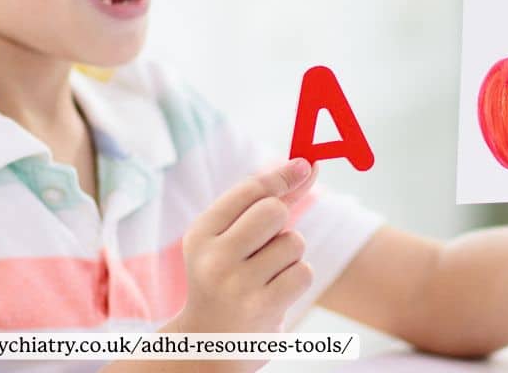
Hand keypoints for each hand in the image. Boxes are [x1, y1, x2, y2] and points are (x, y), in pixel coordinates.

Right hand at [172, 158, 318, 350]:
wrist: (210, 343)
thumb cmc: (227, 278)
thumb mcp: (232, 238)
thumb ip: (268, 201)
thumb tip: (307, 165)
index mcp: (201, 234)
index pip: (249, 190)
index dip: (282, 175)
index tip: (305, 164)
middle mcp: (213, 258)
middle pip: (274, 210)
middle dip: (282, 219)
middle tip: (268, 240)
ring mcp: (237, 285)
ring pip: (293, 242)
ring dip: (290, 256)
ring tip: (266, 275)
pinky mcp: (261, 308)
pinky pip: (303, 272)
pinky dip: (297, 279)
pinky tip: (275, 293)